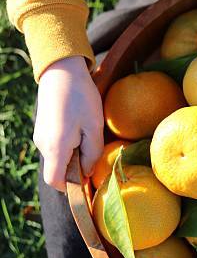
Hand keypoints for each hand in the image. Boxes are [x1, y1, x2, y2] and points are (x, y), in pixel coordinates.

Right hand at [34, 56, 103, 191]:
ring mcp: (40, 136)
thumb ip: (92, 154)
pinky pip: (56, 146)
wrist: (61, 71)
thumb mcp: (94, 127)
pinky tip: (80, 128)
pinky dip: (68, 145)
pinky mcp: (42, 129)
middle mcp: (43, 145)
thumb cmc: (81, 98)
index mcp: (55, 147)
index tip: (88, 182)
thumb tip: (87, 173)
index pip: (56, 181)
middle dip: (76, 169)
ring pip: (58, 157)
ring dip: (74, 155)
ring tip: (88, 134)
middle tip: (94, 152)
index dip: (72, 187)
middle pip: (58, 170)